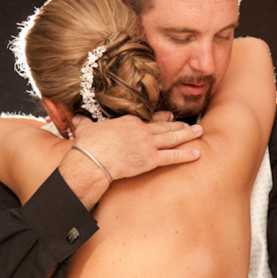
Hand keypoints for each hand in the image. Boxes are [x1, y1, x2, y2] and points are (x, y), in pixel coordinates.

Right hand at [59, 114, 201, 201]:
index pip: (150, 119)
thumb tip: (76, 118)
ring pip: (173, 138)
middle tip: (191, 123)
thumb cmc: (88, 145)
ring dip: (188, 134)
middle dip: (180, 125)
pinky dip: (186, 154)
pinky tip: (197, 153)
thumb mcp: (86, 129)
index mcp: (129, 122)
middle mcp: (142, 130)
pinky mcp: (151, 159)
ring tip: (199, 131)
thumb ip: (84, 123)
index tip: (170, 117)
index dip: (162, 119)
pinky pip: (172, 156)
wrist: (93, 159)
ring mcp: (148, 144)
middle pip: (165, 127)